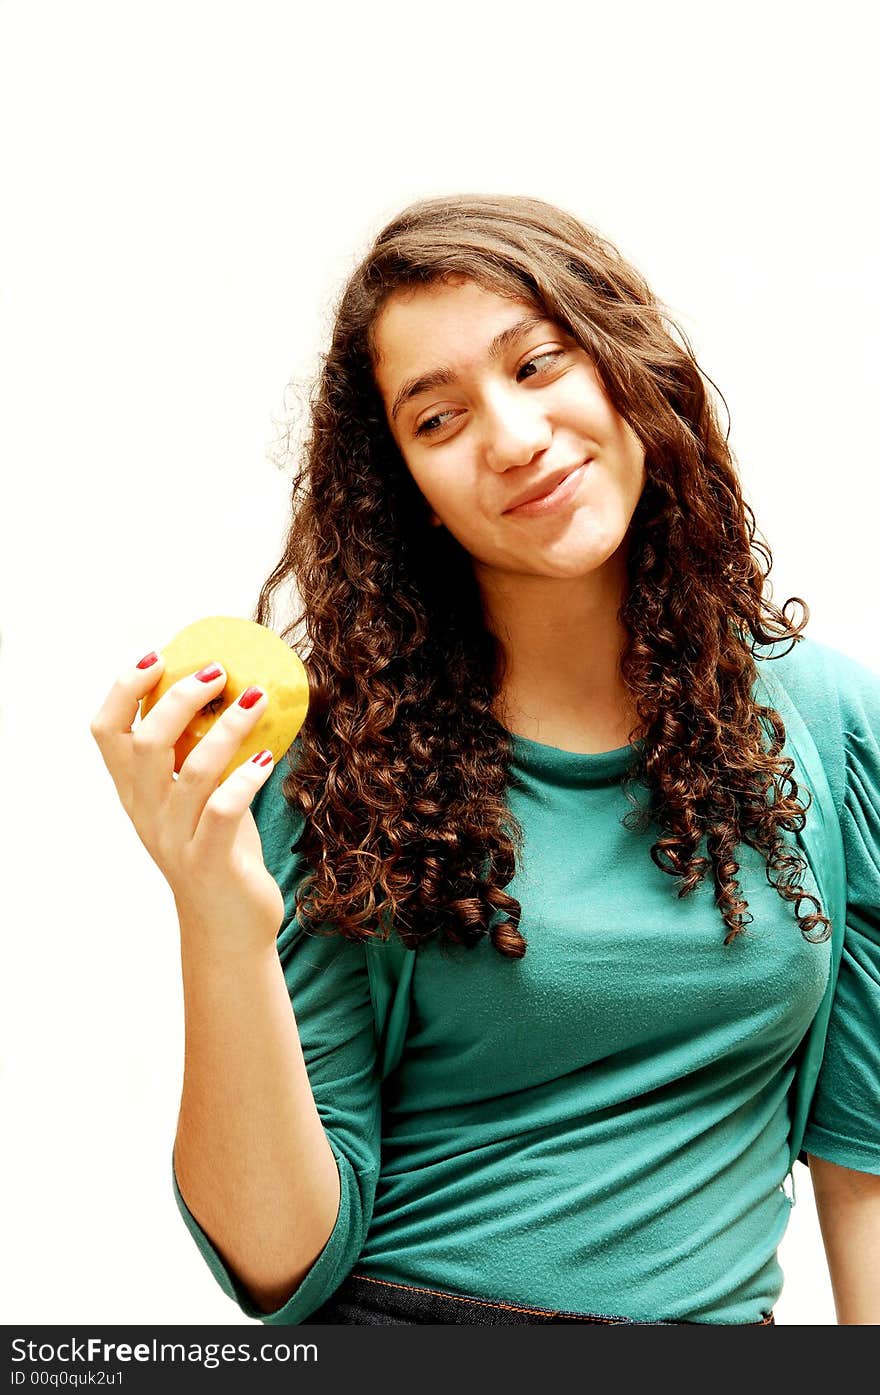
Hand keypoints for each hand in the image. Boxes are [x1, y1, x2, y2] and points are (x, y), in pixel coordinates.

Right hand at [90, 652, 284, 954]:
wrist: (227, 929)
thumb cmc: (219, 852)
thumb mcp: (198, 798)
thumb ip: (197, 756)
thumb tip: (231, 693)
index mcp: (135, 793)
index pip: (106, 733)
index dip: (125, 690)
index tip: (158, 657)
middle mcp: (147, 813)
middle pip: (145, 742)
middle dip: (180, 698)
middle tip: (219, 671)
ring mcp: (175, 839)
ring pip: (191, 772)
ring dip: (226, 728)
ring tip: (257, 698)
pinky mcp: (210, 862)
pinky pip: (224, 810)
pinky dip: (246, 776)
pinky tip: (266, 756)